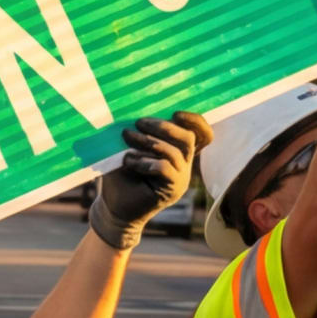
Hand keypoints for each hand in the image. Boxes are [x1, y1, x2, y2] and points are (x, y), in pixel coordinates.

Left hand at [88, 114, 212, 251]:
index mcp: (178, 151)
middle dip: (163, 126)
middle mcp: (184, 164)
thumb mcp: (130, 148)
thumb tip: (138, 109)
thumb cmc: (121, 175)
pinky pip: (164, 168)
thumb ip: (142, 132)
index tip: (175, 113)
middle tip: (139, 123)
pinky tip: (128, 161)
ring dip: (148, 141)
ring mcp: (180, 178)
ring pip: (174, 152)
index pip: (202, 134)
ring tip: (127, 137)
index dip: (195, 121)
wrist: (115, 208)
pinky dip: (145, 161)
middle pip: (188, 138)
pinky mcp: (172, 190)